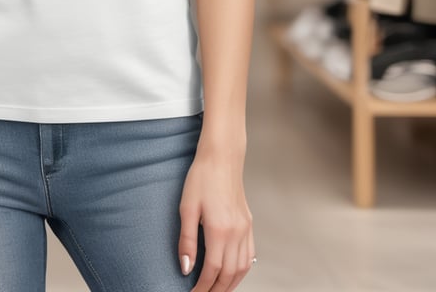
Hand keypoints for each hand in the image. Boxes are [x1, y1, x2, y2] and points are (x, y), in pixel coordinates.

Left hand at [178, 146, 254, 291]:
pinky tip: (234, 272)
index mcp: (219, 230)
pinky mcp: (248, 223)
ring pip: (242, 268)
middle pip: (228, 274)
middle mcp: (236, 233)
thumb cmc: (202, 177)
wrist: (221, 157)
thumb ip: (186, 240)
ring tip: (217, 290)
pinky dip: (241, 270)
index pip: (212, 270)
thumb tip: (186, 267)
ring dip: (230, 284)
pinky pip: (249, 255)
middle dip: (216, 290)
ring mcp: (245, 229)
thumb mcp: (187, 208)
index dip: (202, 287)